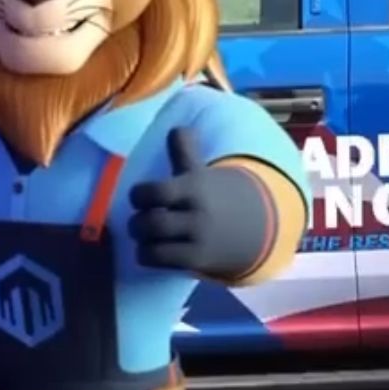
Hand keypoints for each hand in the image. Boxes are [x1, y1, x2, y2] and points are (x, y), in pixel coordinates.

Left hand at [128, 128, 276, 281]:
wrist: (252, 225)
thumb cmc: (213, 195)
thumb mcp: (201, 172)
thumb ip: (184, 150)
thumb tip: (175, 127)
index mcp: (195, 187)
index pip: (158, 192)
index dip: (139, 195)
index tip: (139, 196)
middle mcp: (197, 214)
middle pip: (152, 223)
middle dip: (136, 222)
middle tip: (137, 219)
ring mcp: (198, 240)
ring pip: (153, 246)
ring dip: (141, 240)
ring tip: (142, 235)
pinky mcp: (197, 260)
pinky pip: (160, 261)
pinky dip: (147, 256)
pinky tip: (151, 249)